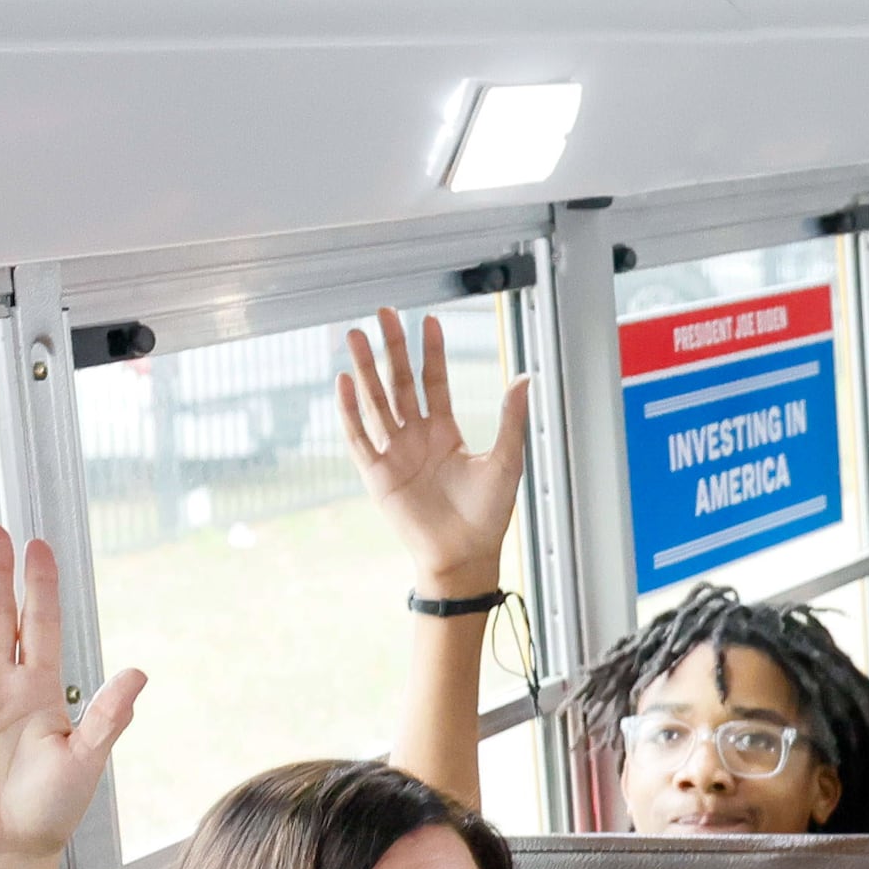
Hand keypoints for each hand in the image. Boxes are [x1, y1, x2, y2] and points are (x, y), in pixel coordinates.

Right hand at [338, 306, 530, 601]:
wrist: (464, 555)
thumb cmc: (487, 515)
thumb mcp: (505, 461)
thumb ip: (509, 419)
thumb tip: (525, 379)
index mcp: (445, 432)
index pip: (434, 382)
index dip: (431, 352)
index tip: (428, 320)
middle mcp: (416, 438)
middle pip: (399, 383)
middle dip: (391, 348)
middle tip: (382, 313)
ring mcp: (394, 453)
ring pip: (376, 402)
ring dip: (365, 370)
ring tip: (354, 336)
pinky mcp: (376, 474)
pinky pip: (359, 437)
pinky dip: (350, 411)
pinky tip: (343, 382)